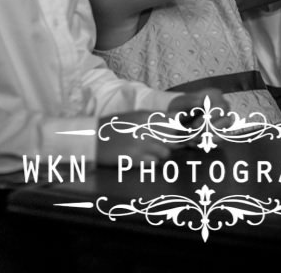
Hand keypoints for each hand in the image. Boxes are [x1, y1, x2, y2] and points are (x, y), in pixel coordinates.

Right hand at [95, 89, 230, 165]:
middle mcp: (147, 129)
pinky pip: (153, 163)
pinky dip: (149, 163)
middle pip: (175, 140)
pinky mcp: (134, 158)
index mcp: (148, 117)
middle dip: (174, 145)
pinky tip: (138, 159)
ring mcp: (141, 144)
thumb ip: (155, 120)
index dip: (185, 131)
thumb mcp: (135, 118)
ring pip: (165, 153)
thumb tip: (178, 123)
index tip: (188, 136)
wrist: (91, 138)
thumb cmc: (114, 128)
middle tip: (163, 147)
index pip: (177, 123)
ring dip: (159, 155)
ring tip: (144, 152)